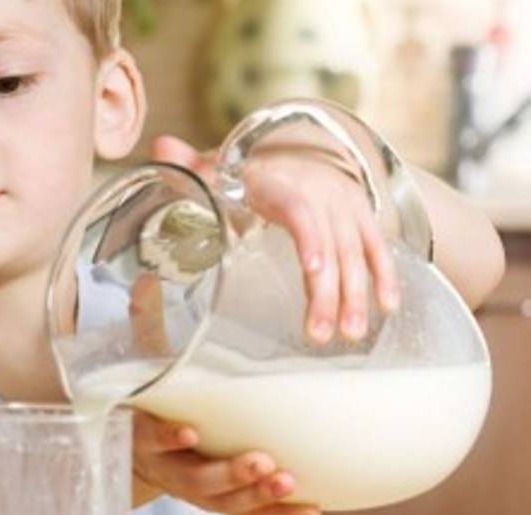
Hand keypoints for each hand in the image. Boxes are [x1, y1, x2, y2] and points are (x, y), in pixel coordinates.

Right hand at [128, 272, 321, 514]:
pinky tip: (311, 510)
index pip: (150, 438)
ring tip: (290, 481)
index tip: (190, 431)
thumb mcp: (140, 362)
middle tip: (262, 462)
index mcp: (143, 434)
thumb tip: (148, 278)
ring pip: (225, 503)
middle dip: (229, 474)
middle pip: (195, 480)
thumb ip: (145, 324)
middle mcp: (168, 469)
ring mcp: (195, 490)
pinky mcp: (220, 502)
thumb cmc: (145, 397)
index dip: (168, 438)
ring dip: (258, 497)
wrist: (137, 446)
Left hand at [132, 410, 321, 514]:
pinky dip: (172, 438)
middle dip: (258, 493)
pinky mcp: (140, 437)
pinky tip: (191, 434)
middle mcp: (187, 485)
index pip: (249, 510)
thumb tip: (305, 428)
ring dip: (229, 473)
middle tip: (286, 480)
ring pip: (195, 478)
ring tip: (258, 461)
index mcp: (209, 491)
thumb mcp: (210, 446)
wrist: (114, 428)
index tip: (314, 510)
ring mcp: (163, 463)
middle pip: (223, 499)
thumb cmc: (175, 437)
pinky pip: (156, 439)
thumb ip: (245, 439)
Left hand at [151, 134, 398, 343]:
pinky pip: (377, 247)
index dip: (310, 241)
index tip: (314, 273)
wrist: (296, 150)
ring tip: (348, 335)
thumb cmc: (248, 172)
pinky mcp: (361, 217)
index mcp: (281, 183)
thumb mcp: (219, 165)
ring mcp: (344, 206)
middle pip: (330, 243)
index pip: (299, 211)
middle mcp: (320, 192)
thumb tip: (158, 148)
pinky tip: (387, 309)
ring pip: (355, 252)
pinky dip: (385, 276)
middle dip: (329, 292)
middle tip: (320, 334)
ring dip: (355, 295)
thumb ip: (189, 163)